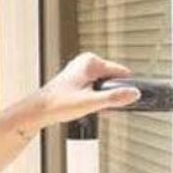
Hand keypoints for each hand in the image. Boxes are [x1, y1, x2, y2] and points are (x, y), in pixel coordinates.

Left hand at [24, 53, 140, 130]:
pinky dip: (96, 98)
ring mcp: (82, 70)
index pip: (122, 73)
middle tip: (99, 105)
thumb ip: (115, 98)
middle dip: (112, 94)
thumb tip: (134, 94)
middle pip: (114, 80)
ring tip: (89, 105)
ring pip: (105, 85)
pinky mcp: (78, 79)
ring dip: (103, 97)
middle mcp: (86, 62)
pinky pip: (97, 87)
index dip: (124, 88)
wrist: (39, 111)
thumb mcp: (91, 102)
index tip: (121, 100)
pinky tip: (87, 105)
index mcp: (91, 62)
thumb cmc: (58, 104)